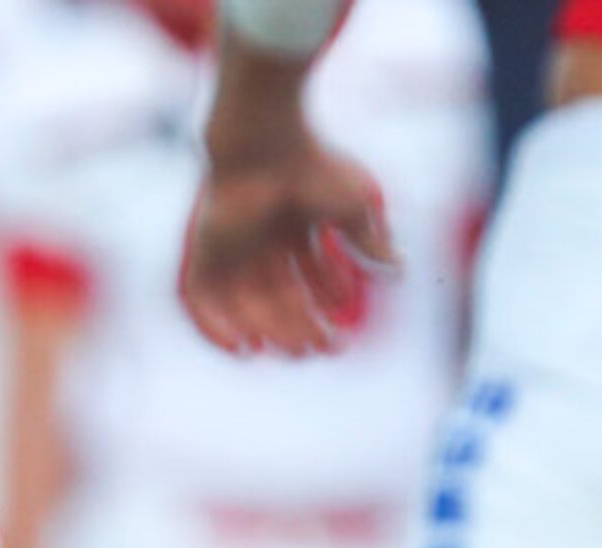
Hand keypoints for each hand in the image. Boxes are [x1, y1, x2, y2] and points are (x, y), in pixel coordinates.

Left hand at [180, 124, 394, 358]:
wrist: (263, 143)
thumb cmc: (312, 166)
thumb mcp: (353, 207)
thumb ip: (372, 240)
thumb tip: (399, 270)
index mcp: (295, 220)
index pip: (311, 269)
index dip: (329, 297)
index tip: (345, 326)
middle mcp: (262, 235)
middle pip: (280, 292)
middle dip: (304, 323)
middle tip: (325, 348)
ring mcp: (232, 244)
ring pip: (249, 301)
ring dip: (274, 330)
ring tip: (299, 351)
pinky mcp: (205, 249)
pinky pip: (202, 298)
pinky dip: (218, 326)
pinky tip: (244, 348)